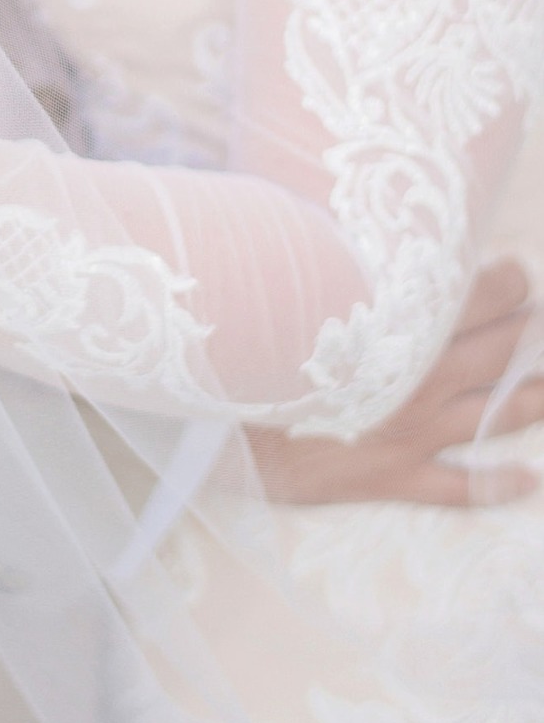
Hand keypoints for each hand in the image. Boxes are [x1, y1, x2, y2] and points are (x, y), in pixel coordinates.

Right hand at [250, 259, 543, 506]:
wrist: (212, 424)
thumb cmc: (239, 350)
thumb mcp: (280, 293)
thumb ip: (323, 270)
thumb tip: (333, 236)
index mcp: (395, 326)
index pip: (479, 296)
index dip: (507, 283)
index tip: (514, 274)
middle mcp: (419, 378)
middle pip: (501, 351)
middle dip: (528, 332)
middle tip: (535, 320)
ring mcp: (412, 430)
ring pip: (497, 413)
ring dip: (535, 398)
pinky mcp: (391, 474)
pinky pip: (460, 487)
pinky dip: (499, 484)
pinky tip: (527, 479)